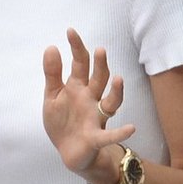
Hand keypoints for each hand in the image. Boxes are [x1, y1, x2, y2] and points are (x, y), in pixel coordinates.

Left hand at [43, 27, 135, 174]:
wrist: (68, 152)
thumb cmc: (62, 121)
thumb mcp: (52, 96)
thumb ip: (52, 74)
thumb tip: (51, 47)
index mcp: (77, 88)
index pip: (79, 64)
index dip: (76, 48)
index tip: (70, 31)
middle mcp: (90, 99)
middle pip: (99, 79)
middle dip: (100, 65)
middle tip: (100, 50)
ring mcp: (96, 117)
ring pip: (110, 101)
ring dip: (116, 91)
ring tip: (119, 79)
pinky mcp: (96, 136)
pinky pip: (110, 135)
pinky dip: (120, 132)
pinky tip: (131, 128)